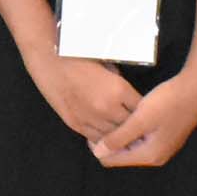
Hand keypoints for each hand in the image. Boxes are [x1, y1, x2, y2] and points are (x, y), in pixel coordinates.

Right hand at [27, 46, 142, 141]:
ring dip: (119, 136)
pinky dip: (103, 139)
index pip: (141, 109)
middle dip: (135, 126)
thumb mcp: (107, 65)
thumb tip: (126, 95)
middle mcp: (107, 108)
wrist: (49, 60)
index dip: (145, 111)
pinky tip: (107, 138)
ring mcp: (91, 118)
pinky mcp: (76, 124)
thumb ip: (119, 83)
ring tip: (126, 137)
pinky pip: (95, 138)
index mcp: (118, 90)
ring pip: (113, 136)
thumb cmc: (79, 57)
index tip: (147, 113)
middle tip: (141, 129)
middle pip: (130, 126)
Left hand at [94, 61, 196, 166]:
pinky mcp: (164, 137)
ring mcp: (161, 147)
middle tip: (102, 118)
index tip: (93, 124)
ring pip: (130, 146)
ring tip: (114, 114)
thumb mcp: (140, 119)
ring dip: (120, 133)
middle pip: (121, 155)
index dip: (98, 145)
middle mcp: (155, 156)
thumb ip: (119, 137)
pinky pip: (139, 139)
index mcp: (149, 155)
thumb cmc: (169, 101)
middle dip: (109, 140)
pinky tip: (129, 113)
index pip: (111, 160)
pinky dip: (131, 129)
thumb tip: (98, 153)